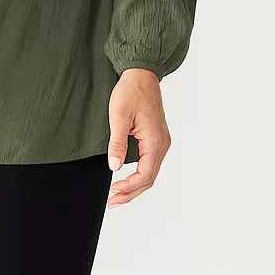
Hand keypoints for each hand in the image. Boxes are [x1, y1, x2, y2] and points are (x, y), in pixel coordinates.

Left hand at [105, 67, 170, 208]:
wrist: (142, 73)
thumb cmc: (131, 91)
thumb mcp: (119, 116)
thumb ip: (117, 143)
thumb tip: (115, 167)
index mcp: (155, 142)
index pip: (144, 176)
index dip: (128, 187)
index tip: (112, 192)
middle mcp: (162, 144)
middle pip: (149, 179)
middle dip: (131, 192)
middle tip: (113, 201)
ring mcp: (161, 141)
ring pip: (150, 172)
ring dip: (135, 185)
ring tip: (118, 193)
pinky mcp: (156, 137)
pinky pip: (150, 162)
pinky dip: (139, 173)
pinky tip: (127, 176)